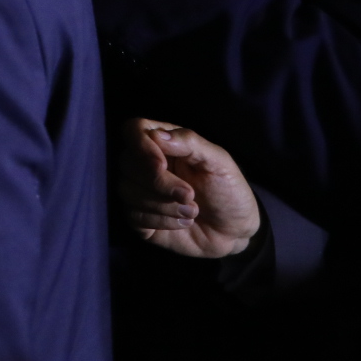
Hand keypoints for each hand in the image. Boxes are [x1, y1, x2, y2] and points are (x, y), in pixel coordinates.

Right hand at [118, 118, 261, 258]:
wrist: (234, 231)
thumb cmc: (228, 190)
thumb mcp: (219, 162)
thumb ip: (190, 142)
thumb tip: (156, 135)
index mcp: (163, 143)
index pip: (133, 130)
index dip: (141, 146)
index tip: (162, 165)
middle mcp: (145, 164)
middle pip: (127, 163)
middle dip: (159, 183)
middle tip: (190, 195)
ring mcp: (139, 191)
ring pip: (127, 190)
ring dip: (163, 205)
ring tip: (192, 211)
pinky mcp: (138, 218)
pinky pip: (133, 216)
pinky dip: (162, 221)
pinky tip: (183, 222)